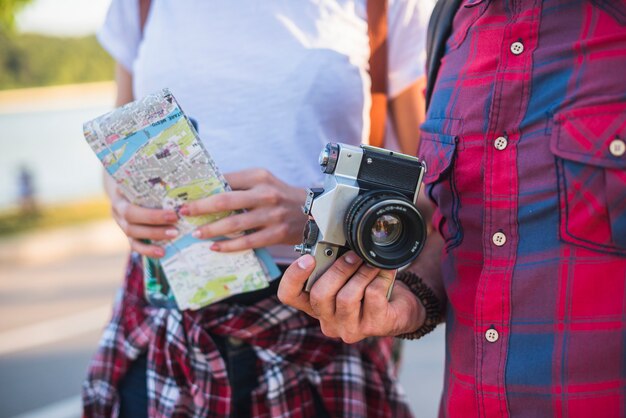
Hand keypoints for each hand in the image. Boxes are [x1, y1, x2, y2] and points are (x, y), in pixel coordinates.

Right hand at [109, 186, 178, 257]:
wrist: (129, 188)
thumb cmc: (142, 181)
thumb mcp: (146, 177)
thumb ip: (158, 181)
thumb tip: (184, 185)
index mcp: (121, 191)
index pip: (131, 198)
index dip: (150, 209)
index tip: (172, 212)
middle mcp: (118, 208)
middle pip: (131, 216)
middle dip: (154, 219)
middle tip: (175, 221)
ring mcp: (122, 223)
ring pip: (132, 232)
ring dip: (154, 235)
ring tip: (174, 235)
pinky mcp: (128, 234)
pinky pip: (135, 245)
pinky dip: (148, 250)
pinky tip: (162, 253)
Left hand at [181, 169, 307, 251]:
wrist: (313, 212)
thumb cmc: (280, 196)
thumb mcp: (263, 182)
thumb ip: (239, 184)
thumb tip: (205, 192)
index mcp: (259, 176)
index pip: (225, 179)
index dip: (204, 188)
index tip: (185, 195)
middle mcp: (265, 194)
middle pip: (226, 200)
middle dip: (201, 207)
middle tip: (183, 213)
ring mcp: (271, 215)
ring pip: (235, 224)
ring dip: (212, 229)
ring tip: (196, 233)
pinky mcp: (276, 234)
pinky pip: (247, 242)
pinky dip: (229, 246)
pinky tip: (214, 247)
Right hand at [277, 251, 425, 343]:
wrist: (400, 307)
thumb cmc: (368, 288)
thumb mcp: (346, 275)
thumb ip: (332, 263)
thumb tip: (331, 239)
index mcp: (315, 304)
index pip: (289, 295)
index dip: (293, 276)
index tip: (308, 258)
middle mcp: (328, 319)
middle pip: (319, 295)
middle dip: (338, 269)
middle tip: (353, 255)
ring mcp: (349, 327)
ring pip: (346, 298)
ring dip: (361, 273)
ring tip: (371, 263)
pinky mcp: (373, 327)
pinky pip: (372, 296)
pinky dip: (380, 278)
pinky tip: (386, 272)